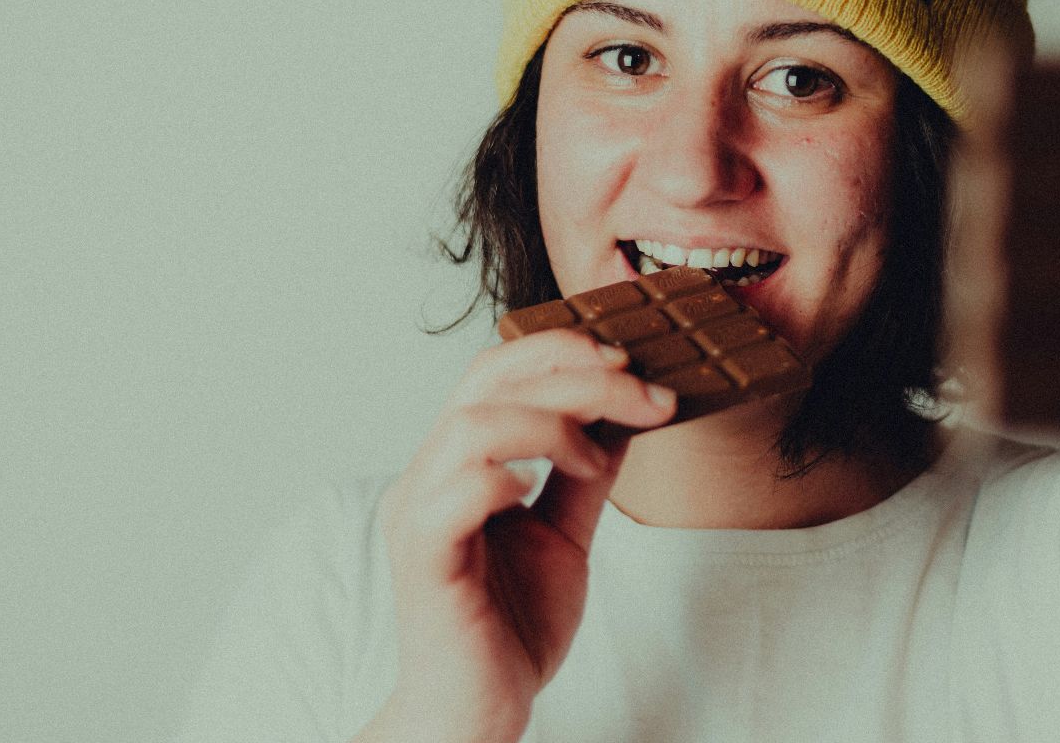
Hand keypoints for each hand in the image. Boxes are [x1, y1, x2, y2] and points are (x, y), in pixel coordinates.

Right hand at [361, 330, 675, 742]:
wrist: (479, 712)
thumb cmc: (511, 628)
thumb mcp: (565, 535)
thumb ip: (584, 477)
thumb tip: (626, 416)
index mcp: (458, 463)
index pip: (497, 372)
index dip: (562, 353)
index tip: (632, 364)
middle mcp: (430, 476)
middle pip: (486, 379)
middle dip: (572, 372)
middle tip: (639, 390)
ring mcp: (420, 514)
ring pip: (470, 424)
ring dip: (548, 423)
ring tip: (592, 458)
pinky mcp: (423, 559)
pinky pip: (452, 493)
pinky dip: (500, 476)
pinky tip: (536, 489)